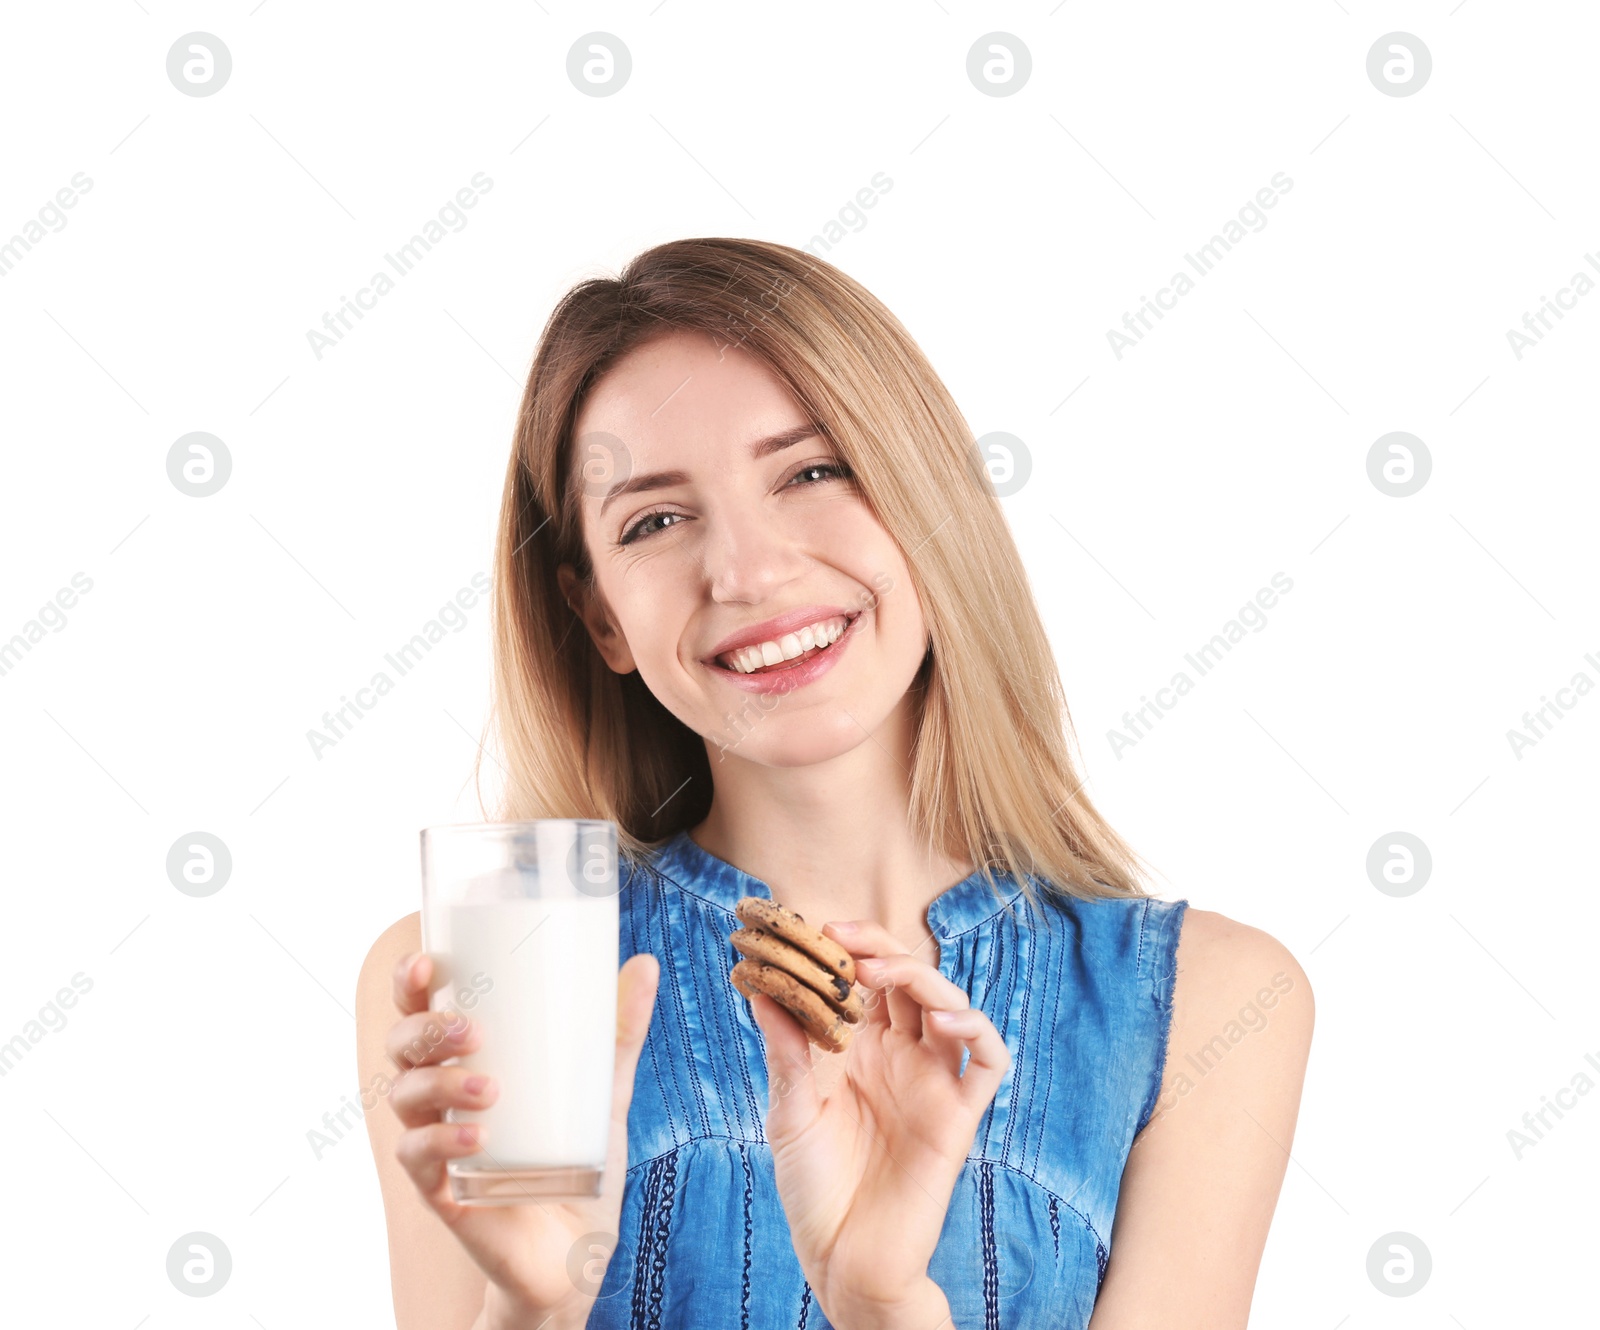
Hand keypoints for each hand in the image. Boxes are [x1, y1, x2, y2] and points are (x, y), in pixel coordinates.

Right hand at [384, 948, 658, 1327]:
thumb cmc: (576, 1158)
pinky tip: (477, 1139)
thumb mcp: (603, 1090)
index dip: (410, 983)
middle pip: (402, 1048)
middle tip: (473, 1032)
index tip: (430, 961)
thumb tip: (646, 964)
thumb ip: (621, 1033)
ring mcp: (437, 1144)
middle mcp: (441, 1099)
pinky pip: (419, 1159)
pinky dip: (441, 1143)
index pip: (422, 1011)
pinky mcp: (441, 1191)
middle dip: (426, 1030)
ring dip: (439, 1084)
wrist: (576, 1250)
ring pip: (404, 1097)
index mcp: (467, 1063)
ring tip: (491, 1090)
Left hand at [745, 919, 1010, 1327]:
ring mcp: (931, 1083)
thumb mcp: (788, 1113)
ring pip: (949, 1007)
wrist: (843, 1260)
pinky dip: (977, 1030)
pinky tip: (946, 1020)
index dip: (850, 949)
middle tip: (845, 938)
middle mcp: (899, 1058)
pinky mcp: (958, 1115)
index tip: (817, 928)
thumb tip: (760, 988)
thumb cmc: (813, 1189)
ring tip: (881, 973)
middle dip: (880, 951)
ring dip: (923, 979)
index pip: (865, 980)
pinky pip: (988, 1062)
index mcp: (858, 1051)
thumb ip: (784, 1053)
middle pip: (908, 982)